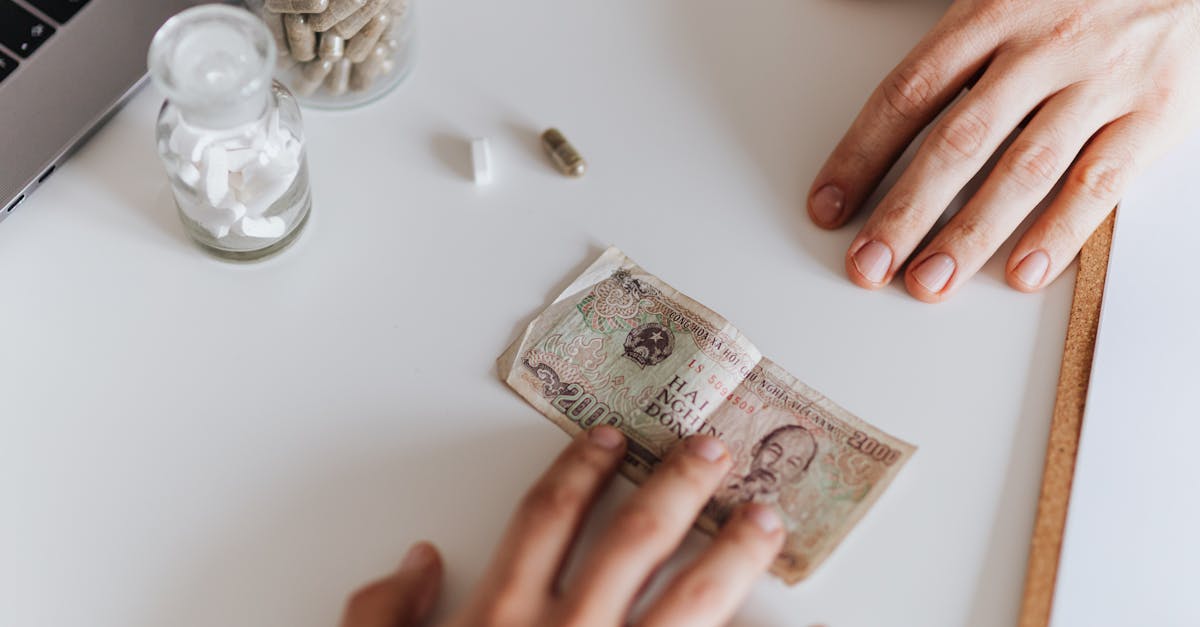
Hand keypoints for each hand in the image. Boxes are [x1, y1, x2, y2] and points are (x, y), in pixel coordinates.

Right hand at [339, 427, 784, 626]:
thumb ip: (379, 618)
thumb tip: (418, 560)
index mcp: (499, 622)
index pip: (548, 520)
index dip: (580, 470)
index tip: (612, 440)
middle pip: (633, 540)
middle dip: (677, 485)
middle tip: (712, 450)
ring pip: (690, 605)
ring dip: (732, 554)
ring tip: (764, 519)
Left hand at [808, 0, 1199, 301]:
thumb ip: (944, 44)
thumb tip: (851, 41)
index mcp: (992, 12)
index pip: (908, 94)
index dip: (861, 155)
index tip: (828, 206)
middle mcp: (1043, 47)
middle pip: (957, 140)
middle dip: (905, 211)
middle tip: (868, 263)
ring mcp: (1100, 81)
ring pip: (1024, 169)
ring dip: (970, 234)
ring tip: (929, 282)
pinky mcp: (1156, 112)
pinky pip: (1100, 181)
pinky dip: (1060, 232)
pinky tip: (1023, 272)